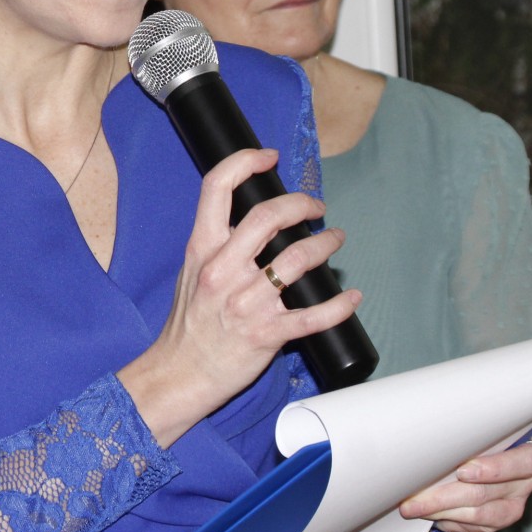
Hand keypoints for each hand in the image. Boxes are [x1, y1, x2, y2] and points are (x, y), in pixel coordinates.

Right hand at [120, 147, 356, 446]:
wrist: (180, 373)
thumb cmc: (189, 324)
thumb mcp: (191, 272)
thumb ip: (218, 245)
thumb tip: (257, 220)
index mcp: (203, 249)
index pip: (218, 187)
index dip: (246, 161)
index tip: (269, 157)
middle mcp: (224, 270)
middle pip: (269, 216)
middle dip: (302, 205)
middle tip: (316, 208)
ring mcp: (247, 302)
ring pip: (299, 259)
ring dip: (325, 246)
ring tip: (334, 243)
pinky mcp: (267, 333)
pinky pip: (314, 315)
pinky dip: (339, 304)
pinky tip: (351, 296)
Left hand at [394, 433, 531, 531]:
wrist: (493, 457)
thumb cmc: (484, 437)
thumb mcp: (487, 430)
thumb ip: (473, 434)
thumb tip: (434, 437)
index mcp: (529, 452)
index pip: (522, 463)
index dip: (493, 469)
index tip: (462, 472)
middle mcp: (525, 481)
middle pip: (485, 493)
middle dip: (444, 497)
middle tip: (416, 500)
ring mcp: (513, 504)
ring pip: (477, 514)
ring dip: (441, 512)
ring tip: (416, 508)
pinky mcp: (500, 521)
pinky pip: (473, 527)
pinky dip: (449, 521)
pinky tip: (432, 516)